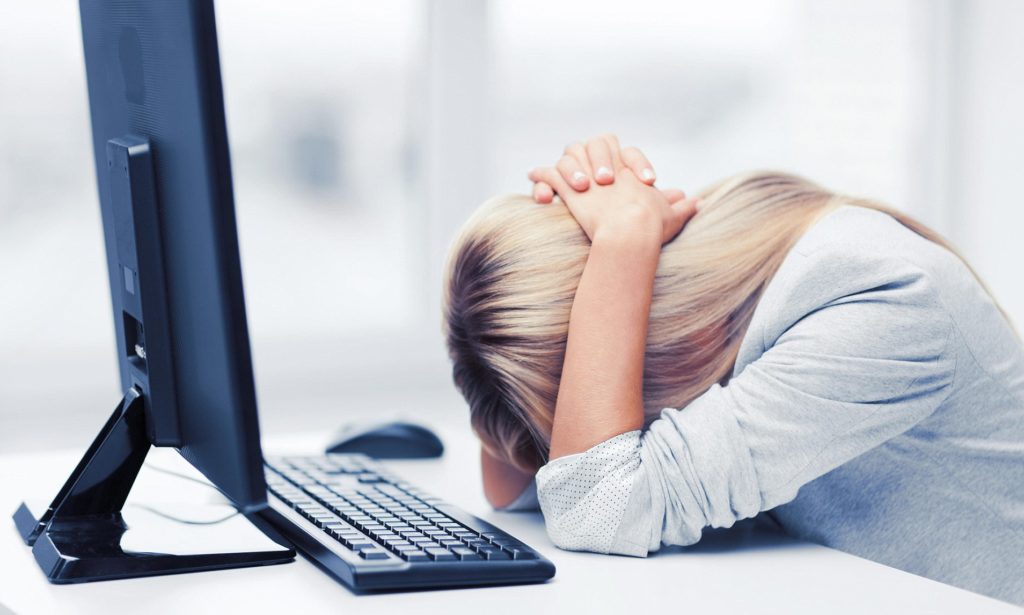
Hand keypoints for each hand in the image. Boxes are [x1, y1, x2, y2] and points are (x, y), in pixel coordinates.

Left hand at [527, 134, 698, 245]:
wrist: (632, 232)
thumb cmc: (652, 227)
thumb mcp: (672, 215)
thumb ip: (683, 206)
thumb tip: (699, 202)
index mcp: (627, 170)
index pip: (618, 149)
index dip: (614, 159)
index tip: (615, 178)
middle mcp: (606, 167)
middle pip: (592, 144)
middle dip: (590, 156)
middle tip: (594, 178)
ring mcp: (587, 177)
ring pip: (570, 156)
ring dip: (567, 167)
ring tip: (566, 180)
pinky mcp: (568, 189)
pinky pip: (549, 175)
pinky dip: (540, 176)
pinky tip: (533, 177)